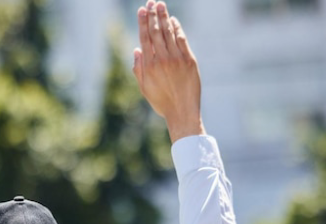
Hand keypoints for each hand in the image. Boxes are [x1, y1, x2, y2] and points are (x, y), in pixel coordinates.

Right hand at [133, 1, 204, 142]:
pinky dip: (177, 29)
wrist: (182, 111)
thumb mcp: (144, 88)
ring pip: (169, 33)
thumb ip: (139, 68)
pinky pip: (182, 40)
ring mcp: (176, 59)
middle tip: (152, 2)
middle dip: (153, 15)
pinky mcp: (189, 60)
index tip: (142, 10)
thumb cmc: (161, 102)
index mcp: (149, 66)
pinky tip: (173, 21)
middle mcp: (162, 59)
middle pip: (156, 32)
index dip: (144, 22)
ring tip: (161, 5)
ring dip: (165, 18)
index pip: (145, 38)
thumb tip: (136, 50)